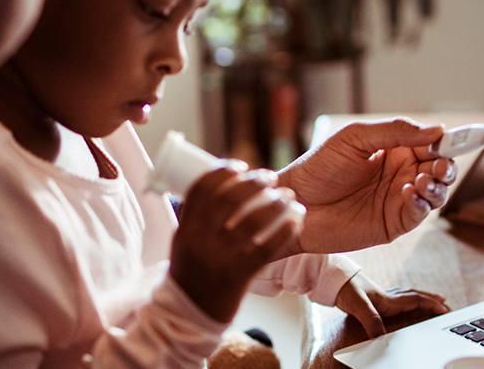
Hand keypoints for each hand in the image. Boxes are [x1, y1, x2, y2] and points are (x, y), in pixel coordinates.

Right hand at [170, 164, 299, 322]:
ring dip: (274, 204)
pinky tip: (297, 221)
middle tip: (270, 177)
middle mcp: (200, 240)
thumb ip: (200, 219)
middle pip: (229, 198)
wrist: (188, 318)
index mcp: (186, 227)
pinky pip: (267, 248)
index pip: (202, 188)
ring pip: (251, 221)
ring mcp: (219, 258)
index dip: (223, 171)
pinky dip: (285, 231)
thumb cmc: (193, 275)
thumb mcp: (186, 242)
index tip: (241, 165)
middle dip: (252, 182)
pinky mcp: (239, 275)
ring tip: (288, 197)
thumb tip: (221, 188)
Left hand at [278, 118, 454, 253]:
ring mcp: (398, 200)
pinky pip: (418, 214)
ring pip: (436, 193)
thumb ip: (395, 131)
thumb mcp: (356, 138)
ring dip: (438, 186)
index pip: (430, 144)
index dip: (443, 142)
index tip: (450, 139)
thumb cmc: (319, 167)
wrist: (296, 203)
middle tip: (439, 165)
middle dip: (446, 166)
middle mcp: (401, 174)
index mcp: (394, 150)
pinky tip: (408, 192)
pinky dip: (421, 204)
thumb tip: (436, 129)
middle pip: (439, 169)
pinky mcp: (393, 223)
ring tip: (422, 180)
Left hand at [334, 272, 448, 337]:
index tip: (444, 307)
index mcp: (387, 299)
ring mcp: (381, 296)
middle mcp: (387, 296)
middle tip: (444, 303)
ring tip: (430, 300)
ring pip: (406, 295)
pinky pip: (396, 297)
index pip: (414, 300)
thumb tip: (381, 339)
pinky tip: (402, 301)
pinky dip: (406, 298)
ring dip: (420, 297)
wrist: (331, 279)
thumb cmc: (345, 288)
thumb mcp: (358, 306)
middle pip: (414, 296)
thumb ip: (371, 322)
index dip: (430, 304)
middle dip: (430, 299)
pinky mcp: (373, 297)